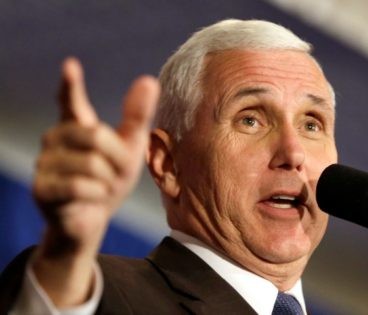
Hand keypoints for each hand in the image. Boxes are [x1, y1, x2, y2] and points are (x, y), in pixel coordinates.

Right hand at [31, 57, 159, 306]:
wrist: (93, 218)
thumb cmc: (110, 179)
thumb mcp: (129, 149)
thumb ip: (136, 117)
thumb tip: (150, 79)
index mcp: (77, 125)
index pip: (70, 100)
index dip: (70, 84)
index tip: (71, 65)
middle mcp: (55, 138)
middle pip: (97, 137)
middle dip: (118, 160)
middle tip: (116, 174)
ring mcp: (45, 163)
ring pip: (92, 165)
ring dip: (108, 182)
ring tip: (101, 188)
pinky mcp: (42, 188)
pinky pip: (81, 187)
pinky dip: (97, 196)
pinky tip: (91, 199)